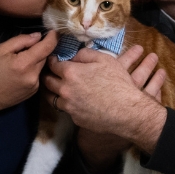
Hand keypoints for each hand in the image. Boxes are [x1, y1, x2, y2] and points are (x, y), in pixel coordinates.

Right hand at [0, 31, 58, 112]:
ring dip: (35, 60)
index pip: (46, 47)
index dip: (52, 37)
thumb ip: (21, 41)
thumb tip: (38, 36)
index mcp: (24, 63)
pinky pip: (37, 75)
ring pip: (41, 66)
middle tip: (24, 48)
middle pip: (44, 56)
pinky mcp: (34, 91)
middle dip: (38, 49)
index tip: (54, 30)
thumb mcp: (0, 50)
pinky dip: (32, 70)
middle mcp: (33, 75)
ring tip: (19, 62)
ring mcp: (35, 85)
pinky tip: (20, 73)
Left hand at [44, 45, 167, 153]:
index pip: (52, 64)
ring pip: (52, 98)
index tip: (53, 60)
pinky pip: (66, 110)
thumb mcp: (104, 59)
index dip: (52, 60)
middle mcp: (65, 90)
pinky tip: (75, 102)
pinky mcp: (75, 119)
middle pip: (47, 81)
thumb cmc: (118, 83)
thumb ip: (85, 54)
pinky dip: (67, 104)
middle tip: (51, 73)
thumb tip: (73, 56)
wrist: (127, 111)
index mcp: (70, 73)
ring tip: (58, 88)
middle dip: (47, 75)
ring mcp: (69, 106)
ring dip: (53, 91)